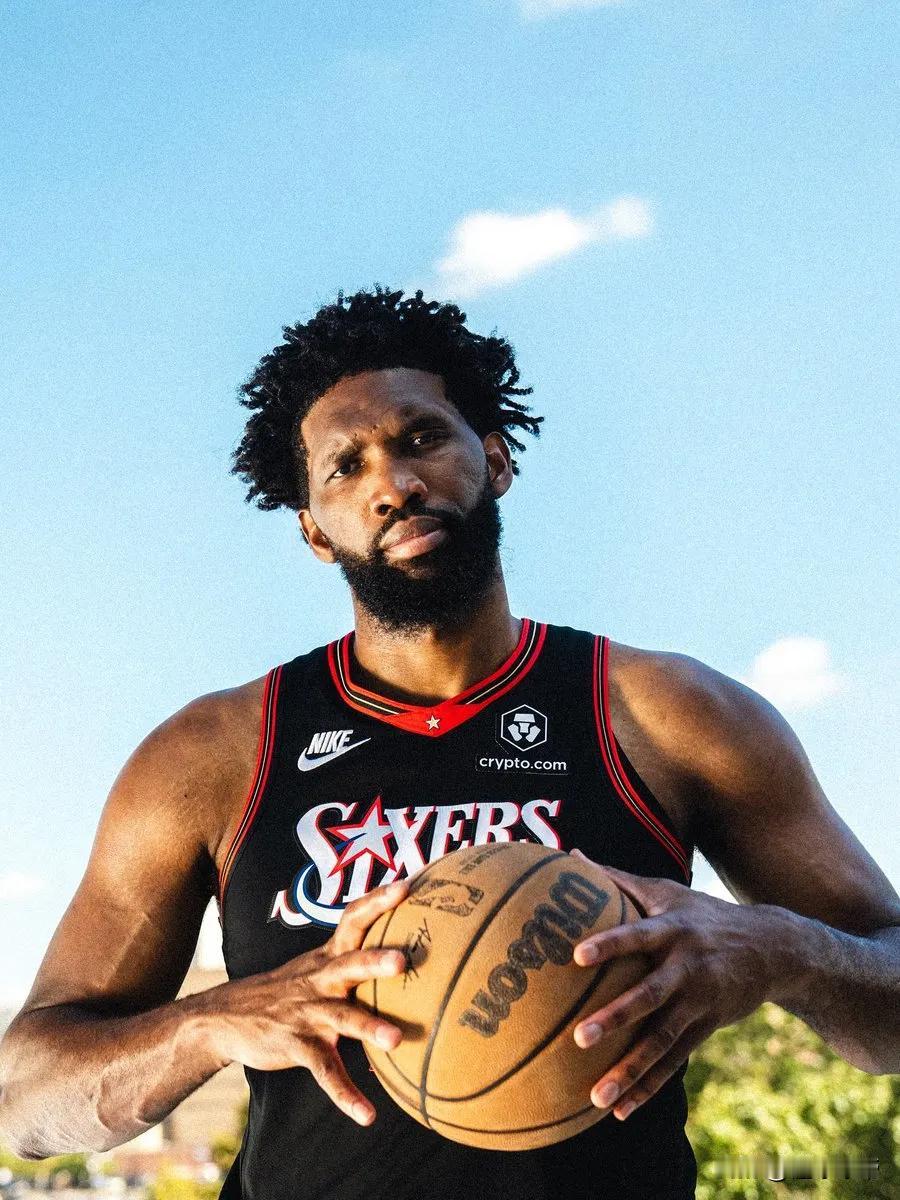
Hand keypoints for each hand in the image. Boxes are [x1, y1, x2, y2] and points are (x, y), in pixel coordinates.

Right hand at [211, 879, 409, 1125]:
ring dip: (369, 1027)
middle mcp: (320, 979)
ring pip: (341, 1016)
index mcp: (327, 956)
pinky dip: (346, 1094)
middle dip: (376, 960)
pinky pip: (325, 1071)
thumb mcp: (316, 965)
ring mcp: (307, 1012)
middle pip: (350, 963)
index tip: (408, 885)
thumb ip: (354, 957)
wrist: (225, 1016)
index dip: (378, 900)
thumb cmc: (288, 989)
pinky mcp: (296, 1045)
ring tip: (397, 1040)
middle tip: (403, 960)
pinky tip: (368, 1115)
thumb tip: (407, 948)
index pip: (353, 918)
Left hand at [568, 849, 783, 1120]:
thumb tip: (569, 853)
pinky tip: (620, 1110)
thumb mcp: (667, 891)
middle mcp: (686, 967)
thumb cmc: (702, 913)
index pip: (637, 935)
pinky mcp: (706, 1028)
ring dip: (630, 1069)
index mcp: (673, 930)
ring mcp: (698, 1002)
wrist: (772, 947)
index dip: (610, 943)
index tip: (578, 955)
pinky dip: (648, 1086)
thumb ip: (617, 878)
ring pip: (661, 1040)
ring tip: (596, 1096)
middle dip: (616, 1018)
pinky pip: (674, 1061)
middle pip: (649, 996)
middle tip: (579, 1037)